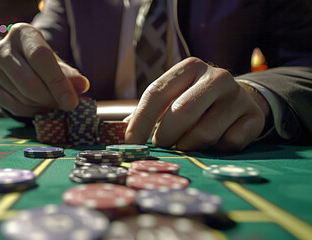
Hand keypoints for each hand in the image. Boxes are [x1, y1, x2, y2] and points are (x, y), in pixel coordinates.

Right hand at [0, 23, 88, 116]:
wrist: (22, 63)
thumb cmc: (44, 62)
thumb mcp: (58, 63)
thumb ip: (70, 74)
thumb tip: (82, 85)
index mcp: (22, 33)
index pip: (40, 58)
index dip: (58, 82)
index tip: (72, 102)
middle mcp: (1, 48)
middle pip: (28, 81)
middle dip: (50, 99)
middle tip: (66, 107)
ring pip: (22, 96)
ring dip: (43, 106)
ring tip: (55, 104)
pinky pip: (12, 106)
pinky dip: (31, 112)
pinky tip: (42, 108)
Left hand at [125, 57, 269, 151]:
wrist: (238, 99)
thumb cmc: (194, 100)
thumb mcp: (171, 97)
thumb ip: (147, 112)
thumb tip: (119, 133)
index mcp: (189, 67)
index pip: (157, 92)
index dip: (141, 121)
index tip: (130, 143)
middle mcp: (216, 76)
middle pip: (182, 112)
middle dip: (165, 136)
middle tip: (160, 146)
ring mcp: (238, 96)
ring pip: (205, 133)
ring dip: (189, 146)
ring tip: (186, 143)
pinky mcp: (254, 117)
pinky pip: (228, 143)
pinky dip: (216, 149)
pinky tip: (215, 141)